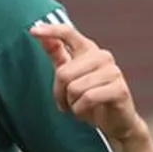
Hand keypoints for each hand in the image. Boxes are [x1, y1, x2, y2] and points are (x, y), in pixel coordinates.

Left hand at [29, 20, 144, 141]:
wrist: (115, 121)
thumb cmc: (90, 96)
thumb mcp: (70, 74)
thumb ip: (57, 54)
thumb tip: (41, 33)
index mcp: (88, 49)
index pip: (68, 33)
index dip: (51, 30)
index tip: (32, 31)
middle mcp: (102, 56)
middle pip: (64, 72)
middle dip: (59, 92)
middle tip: (66, 102)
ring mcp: (113, 72)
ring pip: (75, 88)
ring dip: (71, 103)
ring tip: (79, 106)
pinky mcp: (119, 89)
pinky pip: (88, 98)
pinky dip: (80, 110)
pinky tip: (85, 112)